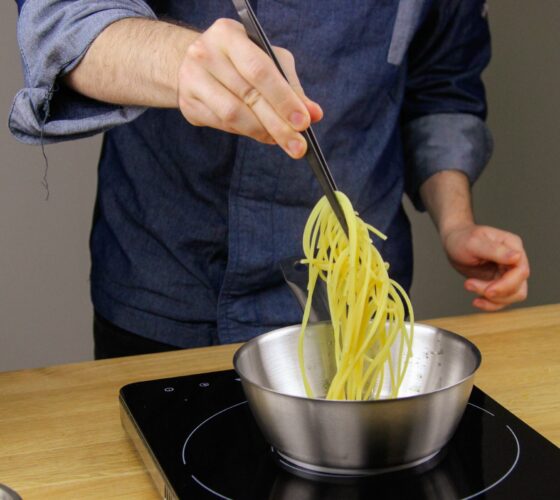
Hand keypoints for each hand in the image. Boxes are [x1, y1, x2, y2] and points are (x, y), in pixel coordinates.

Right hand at [177, 18, 322, 157]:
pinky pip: (223, 126)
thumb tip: (314, 114)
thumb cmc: (241, 60)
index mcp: (228, 35)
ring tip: (280, 140)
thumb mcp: (268, 60)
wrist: (196, 63)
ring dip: (262, 132)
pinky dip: (246, 133)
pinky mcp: (188, 105)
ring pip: (233, 116)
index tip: (304, 122)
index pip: (260, 70)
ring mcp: (192, 80)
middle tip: (298, 146)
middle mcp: (205, 54)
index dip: (283, 99)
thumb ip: (291, 86)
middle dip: (278, 125)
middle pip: (248, 96)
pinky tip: (261, 134)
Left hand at [442, 224, 529, 310]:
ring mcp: (508, 272)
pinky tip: (476, 301)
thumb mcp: (473, 243)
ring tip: (468, 285)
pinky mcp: (500, 282)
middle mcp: (515, 260)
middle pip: (518, 287)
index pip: (521, 271)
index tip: (488, 291)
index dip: (507, 285)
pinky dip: (490, 304)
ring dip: (492, 299)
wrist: (452, 242)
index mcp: (513, 246)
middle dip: (496, 293)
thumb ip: (495, 250)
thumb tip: (517, 257)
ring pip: (513, 296)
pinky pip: (503, 299)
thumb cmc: (461, 239)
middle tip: (469, 285)